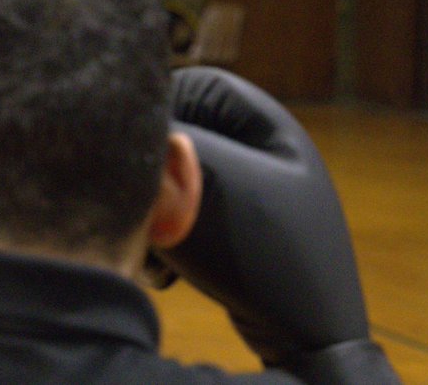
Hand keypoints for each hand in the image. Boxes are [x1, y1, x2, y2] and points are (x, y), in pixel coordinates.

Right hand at [159, 67, 398, 383]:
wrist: (308, 342)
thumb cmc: (262, 251)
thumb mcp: (206, 180)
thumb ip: (161, 134)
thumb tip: (119, 122)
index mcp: (268, 125)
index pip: (195, 85)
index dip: (155, 110)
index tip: (128, 149)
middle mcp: (263, 153)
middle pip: (179, 136)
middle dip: (149, 173)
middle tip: (140, 205)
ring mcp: (251, 197)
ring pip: (172, 181)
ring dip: (151, 210)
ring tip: (155, 246)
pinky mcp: (236, 236)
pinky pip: (183, 218)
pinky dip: (165, 238)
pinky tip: (166, 268)